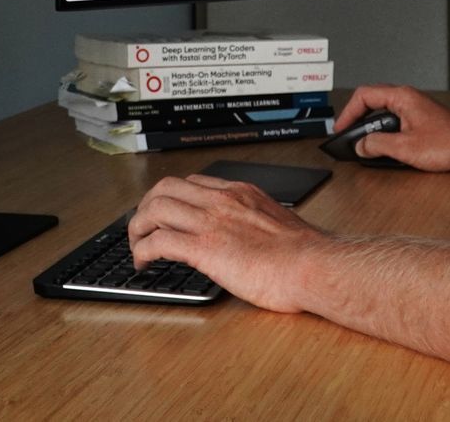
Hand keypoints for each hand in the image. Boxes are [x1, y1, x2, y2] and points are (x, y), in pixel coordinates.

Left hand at [127, 174, 326, 311]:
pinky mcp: (203, 247)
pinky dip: (142, 250)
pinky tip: (143, 262)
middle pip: (165, 188)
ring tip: (136, 247)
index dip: (173, 197)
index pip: (193, 183)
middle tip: (143, 227)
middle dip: (147, 206)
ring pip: (154, 209)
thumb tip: (248, 241)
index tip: (167, 213)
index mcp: (240, 193)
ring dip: (138, 228)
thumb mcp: (277, 224)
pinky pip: (158, 240)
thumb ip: (255, 225)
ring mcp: (211, 221)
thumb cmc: (305, 255)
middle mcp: (222, 200)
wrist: (313, 266)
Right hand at [333, 85, 449, 171]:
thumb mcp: (405, 147)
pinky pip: (396, 122)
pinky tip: (387, 148)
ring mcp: (415, 109)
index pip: (364, 96)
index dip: (348, 113)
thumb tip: (362, 145)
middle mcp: (408, 98)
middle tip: (349, 137)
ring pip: (384, 113)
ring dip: (373, 129)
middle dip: (358, 121)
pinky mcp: (421, 120)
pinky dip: (386, 133)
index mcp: (402, 97)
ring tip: (366, 146)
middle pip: (372, 102)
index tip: (341, 129)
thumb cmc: (449, 143)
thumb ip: (378, 145)